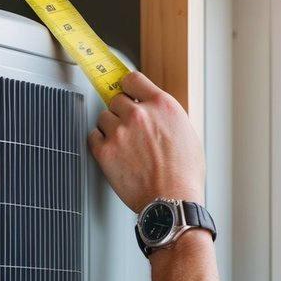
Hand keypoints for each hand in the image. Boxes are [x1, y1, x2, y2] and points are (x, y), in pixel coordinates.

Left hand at [88, 71, 204, 212]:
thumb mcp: (187, 133)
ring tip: (125, 145)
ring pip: (104, 117)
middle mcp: (139, 114)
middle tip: (130, 128)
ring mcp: (120, 131)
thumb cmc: (184, 175)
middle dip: (122, 112)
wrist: (172, 202)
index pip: (133, 79)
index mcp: (162, 106)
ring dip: (111, 128)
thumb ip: (166, 116)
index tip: (127, 93)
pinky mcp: (105, 150)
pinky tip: (114, 152)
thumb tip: (154, 112)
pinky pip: (93, 136)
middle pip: (116, 99)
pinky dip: (100, 143)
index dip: (129, 87)